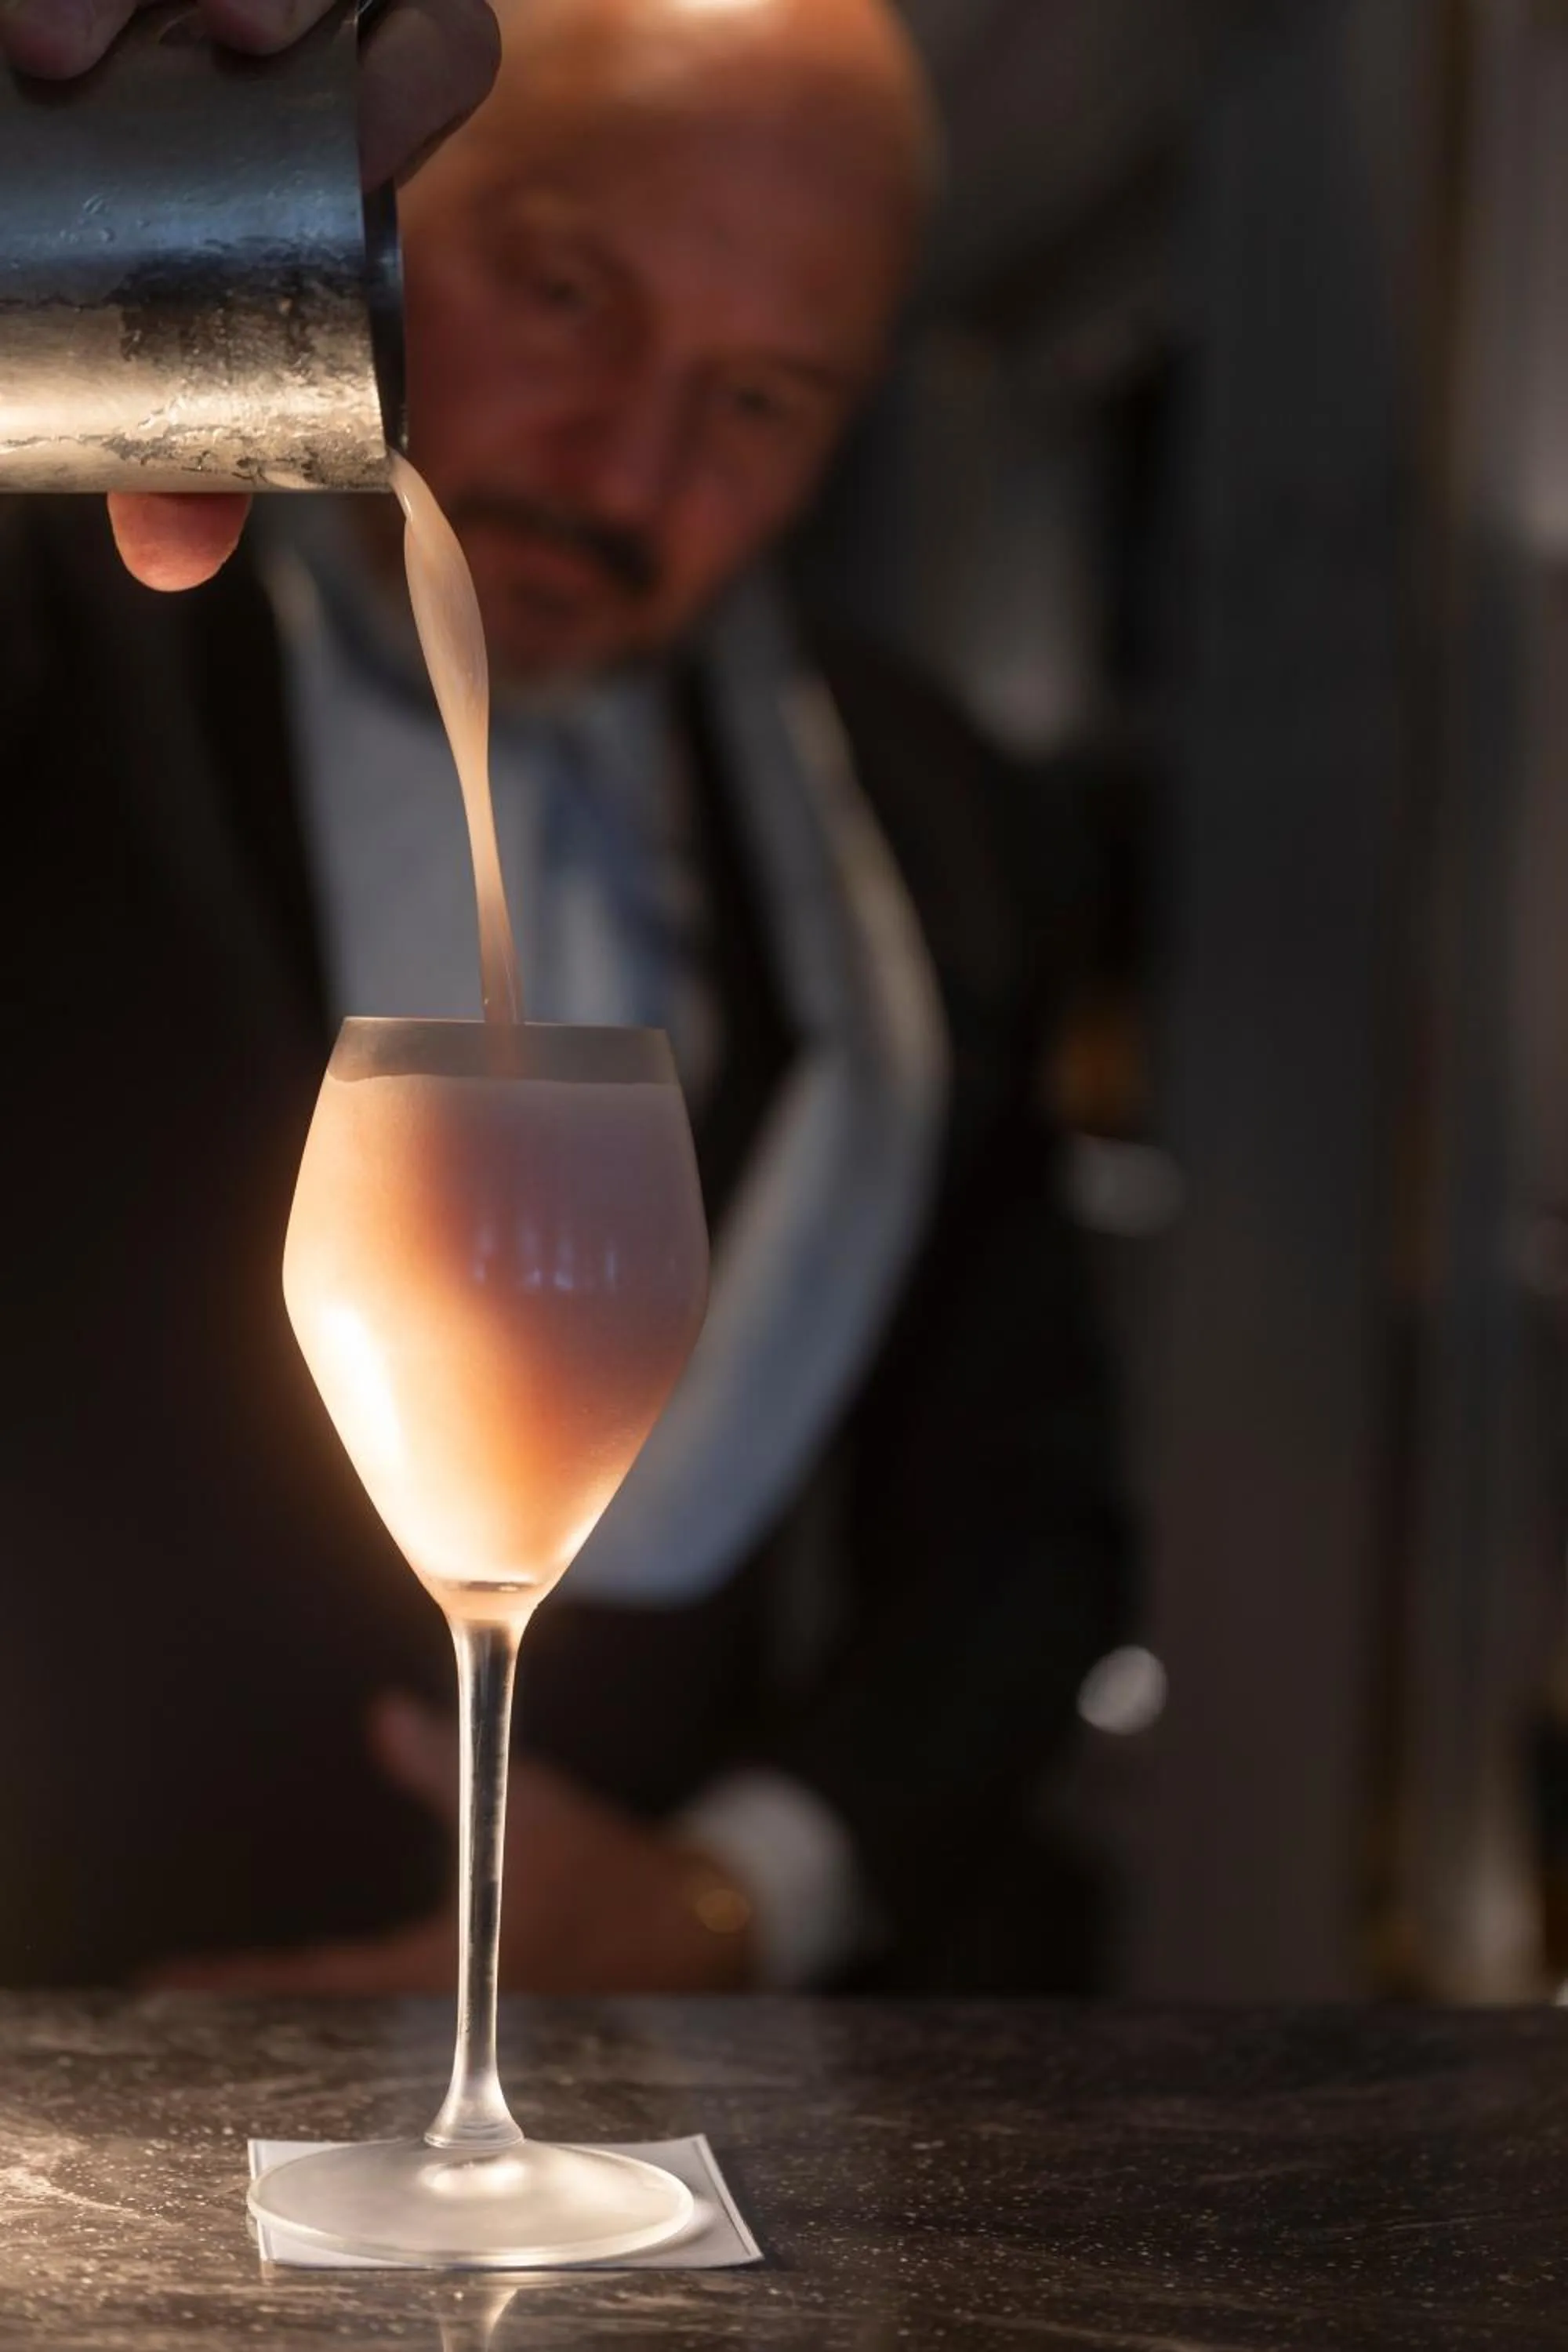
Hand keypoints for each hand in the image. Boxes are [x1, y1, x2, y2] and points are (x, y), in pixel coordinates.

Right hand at [0, 0, 500, 590]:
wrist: (93, 176)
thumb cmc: (186, 280)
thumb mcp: (206, 356)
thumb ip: (204, 453)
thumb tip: (167, 567)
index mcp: (365, 107)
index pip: (435, 54)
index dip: (415, 76)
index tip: (363, 143)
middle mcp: (300, 20)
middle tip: (220, 41)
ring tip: (47, 43)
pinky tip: (11, 29)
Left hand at [152, 1694, 758, 1995]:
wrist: (694, 1931)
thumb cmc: (610, 1875)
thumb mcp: (529, 1807)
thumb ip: (443, 1766)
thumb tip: (383, 1717)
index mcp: (439, 1969)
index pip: (314, 1980)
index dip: (238, 1979)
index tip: (169, 1979)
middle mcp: (439, 2010)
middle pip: (322, 2017)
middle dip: (254, 2002)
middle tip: (185, 1992)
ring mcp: (461, 2025)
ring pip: (359, 2023)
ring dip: (303, 2006)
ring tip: (237, 1994)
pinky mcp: (487, 2019)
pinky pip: (401, 2017)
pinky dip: (355, 2002)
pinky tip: (340, 1987)